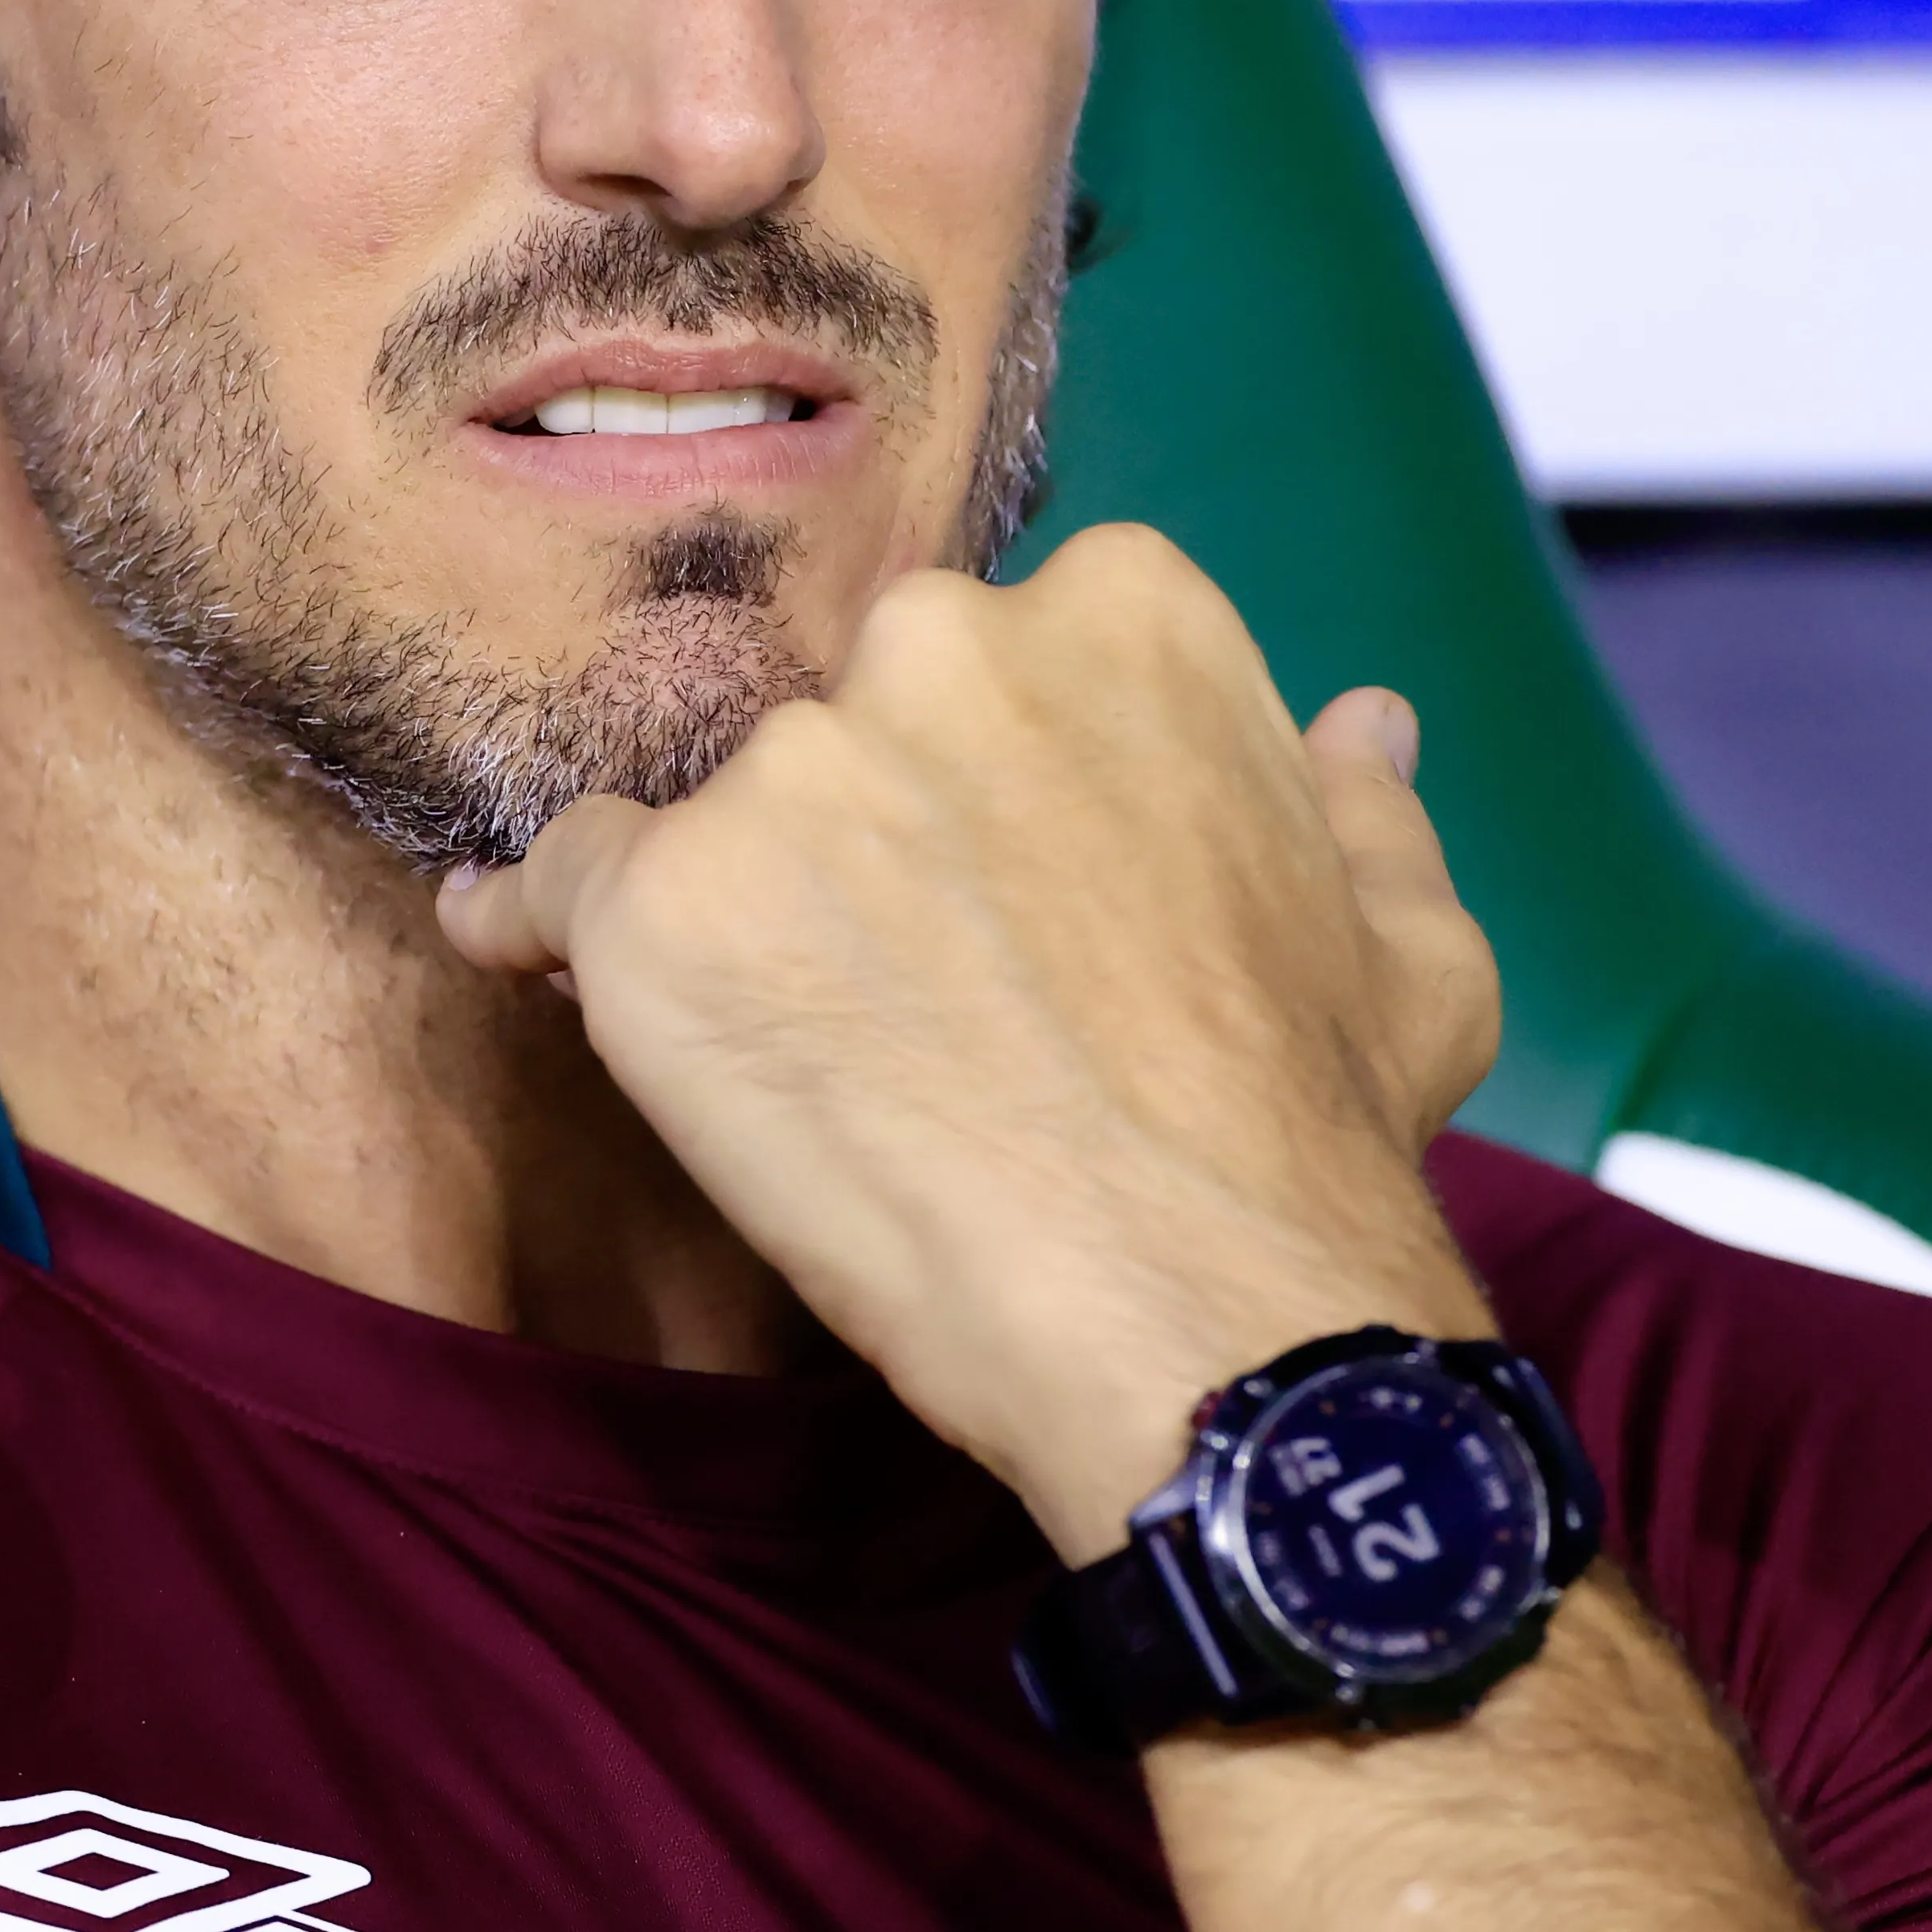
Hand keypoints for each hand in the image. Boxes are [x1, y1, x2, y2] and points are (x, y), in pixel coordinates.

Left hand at [439, 523, 1504, 1555]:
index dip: (996, 790)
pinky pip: (555, 890)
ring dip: (744, 918)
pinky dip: (534, 929)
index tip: (1016, 901)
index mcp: (1122, 615)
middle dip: (866, 836)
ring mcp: (792, 772)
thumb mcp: (1411, 943)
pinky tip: (520, 958)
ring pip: (719, 821)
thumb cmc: (1313, 1132)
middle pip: (850, 721)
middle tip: (921, 997)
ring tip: (819, 1068)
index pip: (1000, 661)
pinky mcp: (663, 907)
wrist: (1203, 1316)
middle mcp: (943, 645)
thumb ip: (1362, 807)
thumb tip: (1362, 721)